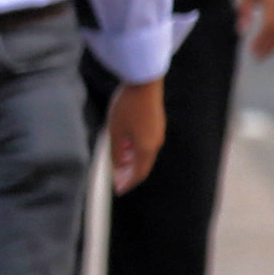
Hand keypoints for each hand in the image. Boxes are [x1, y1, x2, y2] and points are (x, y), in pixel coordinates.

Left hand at [106, 77, 166, 194]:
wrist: (144, 83)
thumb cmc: (127, 107)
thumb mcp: (116, 131)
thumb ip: (117, 151)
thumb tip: (119, 167)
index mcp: (146, 147)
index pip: (138, 173)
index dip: (128, 183)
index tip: (119, 190)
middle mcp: (155, 143)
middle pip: (143, 166)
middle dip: (129, 175)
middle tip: (117, 182)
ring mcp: (157, 133)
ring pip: (145, 155)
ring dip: (132, 163)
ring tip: (119, 168)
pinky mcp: (156, 124)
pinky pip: (147, 144)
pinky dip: (136, 152)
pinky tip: (126, 149)